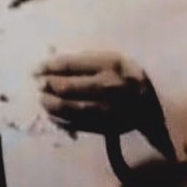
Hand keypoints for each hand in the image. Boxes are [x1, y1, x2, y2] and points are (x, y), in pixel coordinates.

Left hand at [35, 51, 150, 134]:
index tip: (36, 68)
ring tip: (42, 98)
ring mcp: (105, 109)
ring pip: (68, 107)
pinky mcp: (103, 126)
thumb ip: (85, 60)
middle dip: (47, 85)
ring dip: (49, 103)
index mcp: (110, 64)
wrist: (150, 108)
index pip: (71, 64)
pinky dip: (59, 119)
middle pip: (67, 86)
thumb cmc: (127, 77)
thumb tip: (51, 62)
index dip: (49, 66)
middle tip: (38, 84)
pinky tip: (52, 114)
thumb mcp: (113, 60)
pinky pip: (75, 123)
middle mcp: (108, 86)